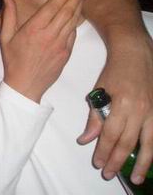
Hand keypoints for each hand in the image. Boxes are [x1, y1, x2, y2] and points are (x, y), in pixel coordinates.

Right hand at [0, 0, 84, 102]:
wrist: (26, 85)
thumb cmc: (13, 60)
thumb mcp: (6, 37)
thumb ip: (9, 15)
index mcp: (33, 29)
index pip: (53, 6)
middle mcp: (49, 34)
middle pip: (67, 11)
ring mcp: (60, 44)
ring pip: (73, 20)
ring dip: (79, 6)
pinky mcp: (66, 52)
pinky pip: (73, 33)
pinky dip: (76, 21)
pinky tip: (78, 13)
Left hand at [78, 27, 152, 184]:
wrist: (135, 54)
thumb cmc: (114, 71)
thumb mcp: (99, 91)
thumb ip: (94, 117)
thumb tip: (85, 140)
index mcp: (121, 104)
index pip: (111, 134)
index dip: (104, 151)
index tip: (98, 163)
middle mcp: (140, 110)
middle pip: (128, 142)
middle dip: (117, 160)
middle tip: (109, 173)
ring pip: (149, 144)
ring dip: (141, 162)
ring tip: (135, 177)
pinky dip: (152, 149)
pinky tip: (147, 159)